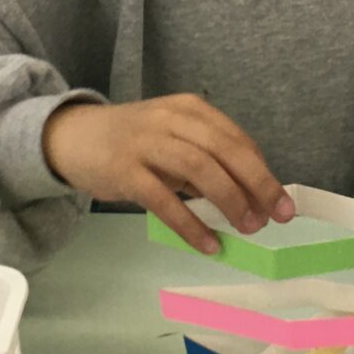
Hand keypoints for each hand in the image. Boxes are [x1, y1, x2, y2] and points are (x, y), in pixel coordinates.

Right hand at [43, 95, 295, 253]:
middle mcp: (171, 119)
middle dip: (257, 184)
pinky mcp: (125, 171)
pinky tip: (209, 244)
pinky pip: (165, 201)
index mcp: (190, 109)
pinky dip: (191, 225)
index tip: (280, 201)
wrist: (72, 137)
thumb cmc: (132, 142)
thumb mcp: (173, 139)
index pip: (236, 139)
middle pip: (225, 150)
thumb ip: (206, 162)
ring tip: (249, 228)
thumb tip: (251, 200)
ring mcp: (146, 143)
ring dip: (230, 200)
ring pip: (199, 169)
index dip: (262, 171)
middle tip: (278, 216)